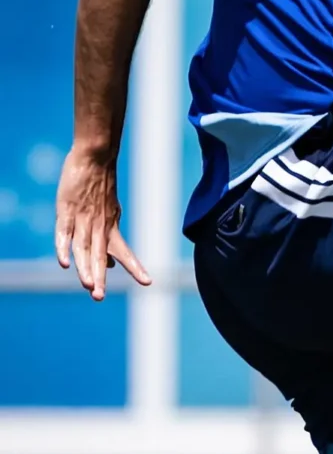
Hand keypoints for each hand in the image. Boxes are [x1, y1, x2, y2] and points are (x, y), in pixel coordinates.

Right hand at [55, 146, 149, 301]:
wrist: (95, 156)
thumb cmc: (101, 188)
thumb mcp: (110, 215)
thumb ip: (110, 241)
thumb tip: (113, 265)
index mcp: (111, 227)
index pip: (124, 252)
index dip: (135, 267)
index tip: (147, 282)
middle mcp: (99, 225)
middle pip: (99, 256)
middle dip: (99, 277)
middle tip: (99, 297)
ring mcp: (82, 218)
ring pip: (83, 248)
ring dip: (84, 268)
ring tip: (88, 286)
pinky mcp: (65, 209)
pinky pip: (64, 232)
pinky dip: (63, 248)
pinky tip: (64, 263)